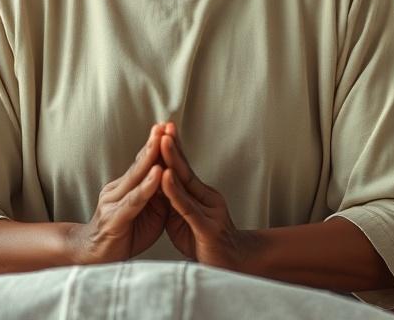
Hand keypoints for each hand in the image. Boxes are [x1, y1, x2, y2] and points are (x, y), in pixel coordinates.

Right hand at [69, 123, 170, 264]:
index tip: (168, 127)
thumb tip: (173, 181)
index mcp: (124, 187)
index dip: (155, 146)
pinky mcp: (116, 218)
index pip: (142, 163)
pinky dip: (148, 186)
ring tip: (162, 140)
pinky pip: (135, 200)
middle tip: (165, 124)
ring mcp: (114, 202)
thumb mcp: (146, 215)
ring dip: (150, 157)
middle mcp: (117, 190)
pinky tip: (158, 173)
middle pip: (139, 164)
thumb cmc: (122, 236)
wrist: (93, 259)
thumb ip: (157, 198)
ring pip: (136, 177)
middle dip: (153, 143)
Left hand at [158, 121, 260, 271]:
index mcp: (201, 196)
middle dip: (172, 146)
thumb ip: (175, 202)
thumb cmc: (207, 245)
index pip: (183, 168)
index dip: (172, 149)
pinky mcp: (206, 228)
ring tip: (162, 141)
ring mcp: (209, 212)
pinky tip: (165, 177)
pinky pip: (187, 207)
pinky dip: (174, 191)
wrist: (235, 269)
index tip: (161, 129)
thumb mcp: (186, 220)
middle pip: (186, 168)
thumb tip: (158, 184)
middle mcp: (207, 198)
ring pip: (186, 183)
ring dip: (173, 160)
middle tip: (162, 125)